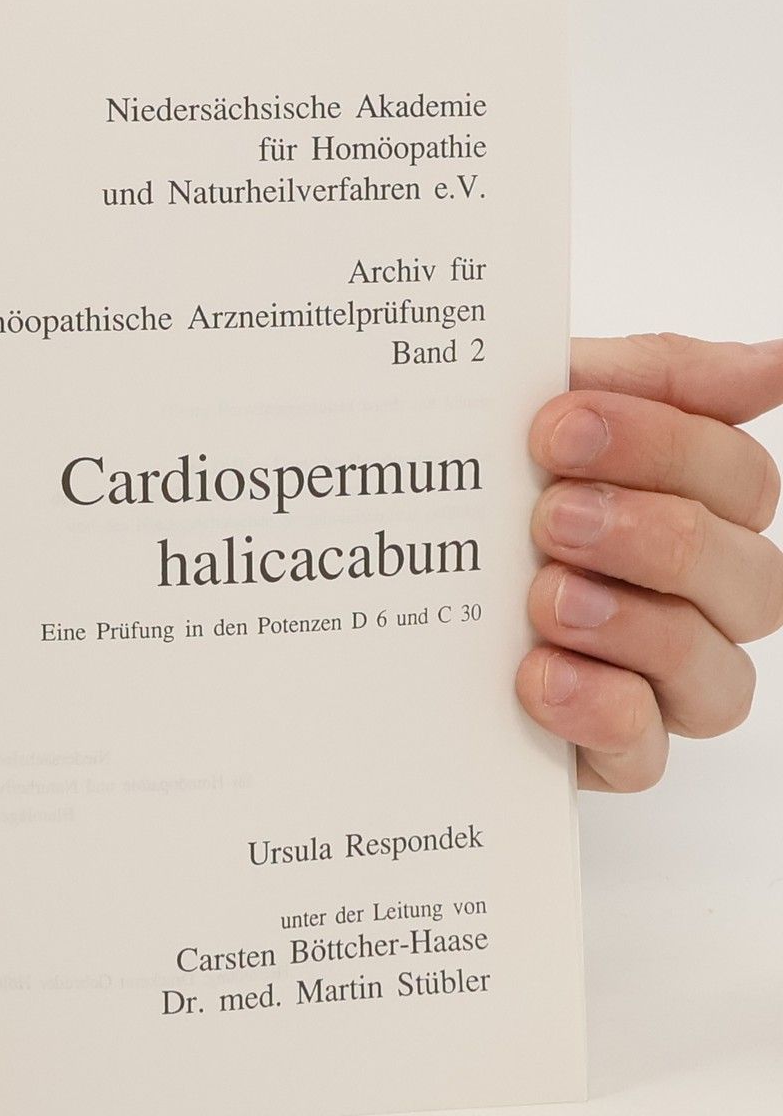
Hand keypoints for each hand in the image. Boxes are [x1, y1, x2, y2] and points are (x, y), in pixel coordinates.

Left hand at [518, 333, 782, 789]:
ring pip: (718, 673)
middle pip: (749, 576)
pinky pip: (646, 753)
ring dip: (634, 627)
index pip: (739, 478)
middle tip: (551, 516)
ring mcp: (661, 683)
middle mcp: (699, 599)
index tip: (556, 425)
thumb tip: (772, 363)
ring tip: (546, 598)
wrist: (373, 591)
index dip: (661, 445)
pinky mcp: (609, 750)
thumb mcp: (539, 410)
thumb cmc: (481, 491)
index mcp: (696, 508)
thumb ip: (651, 378)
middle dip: (652, 536)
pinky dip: (601, 713)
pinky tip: (540, 675)